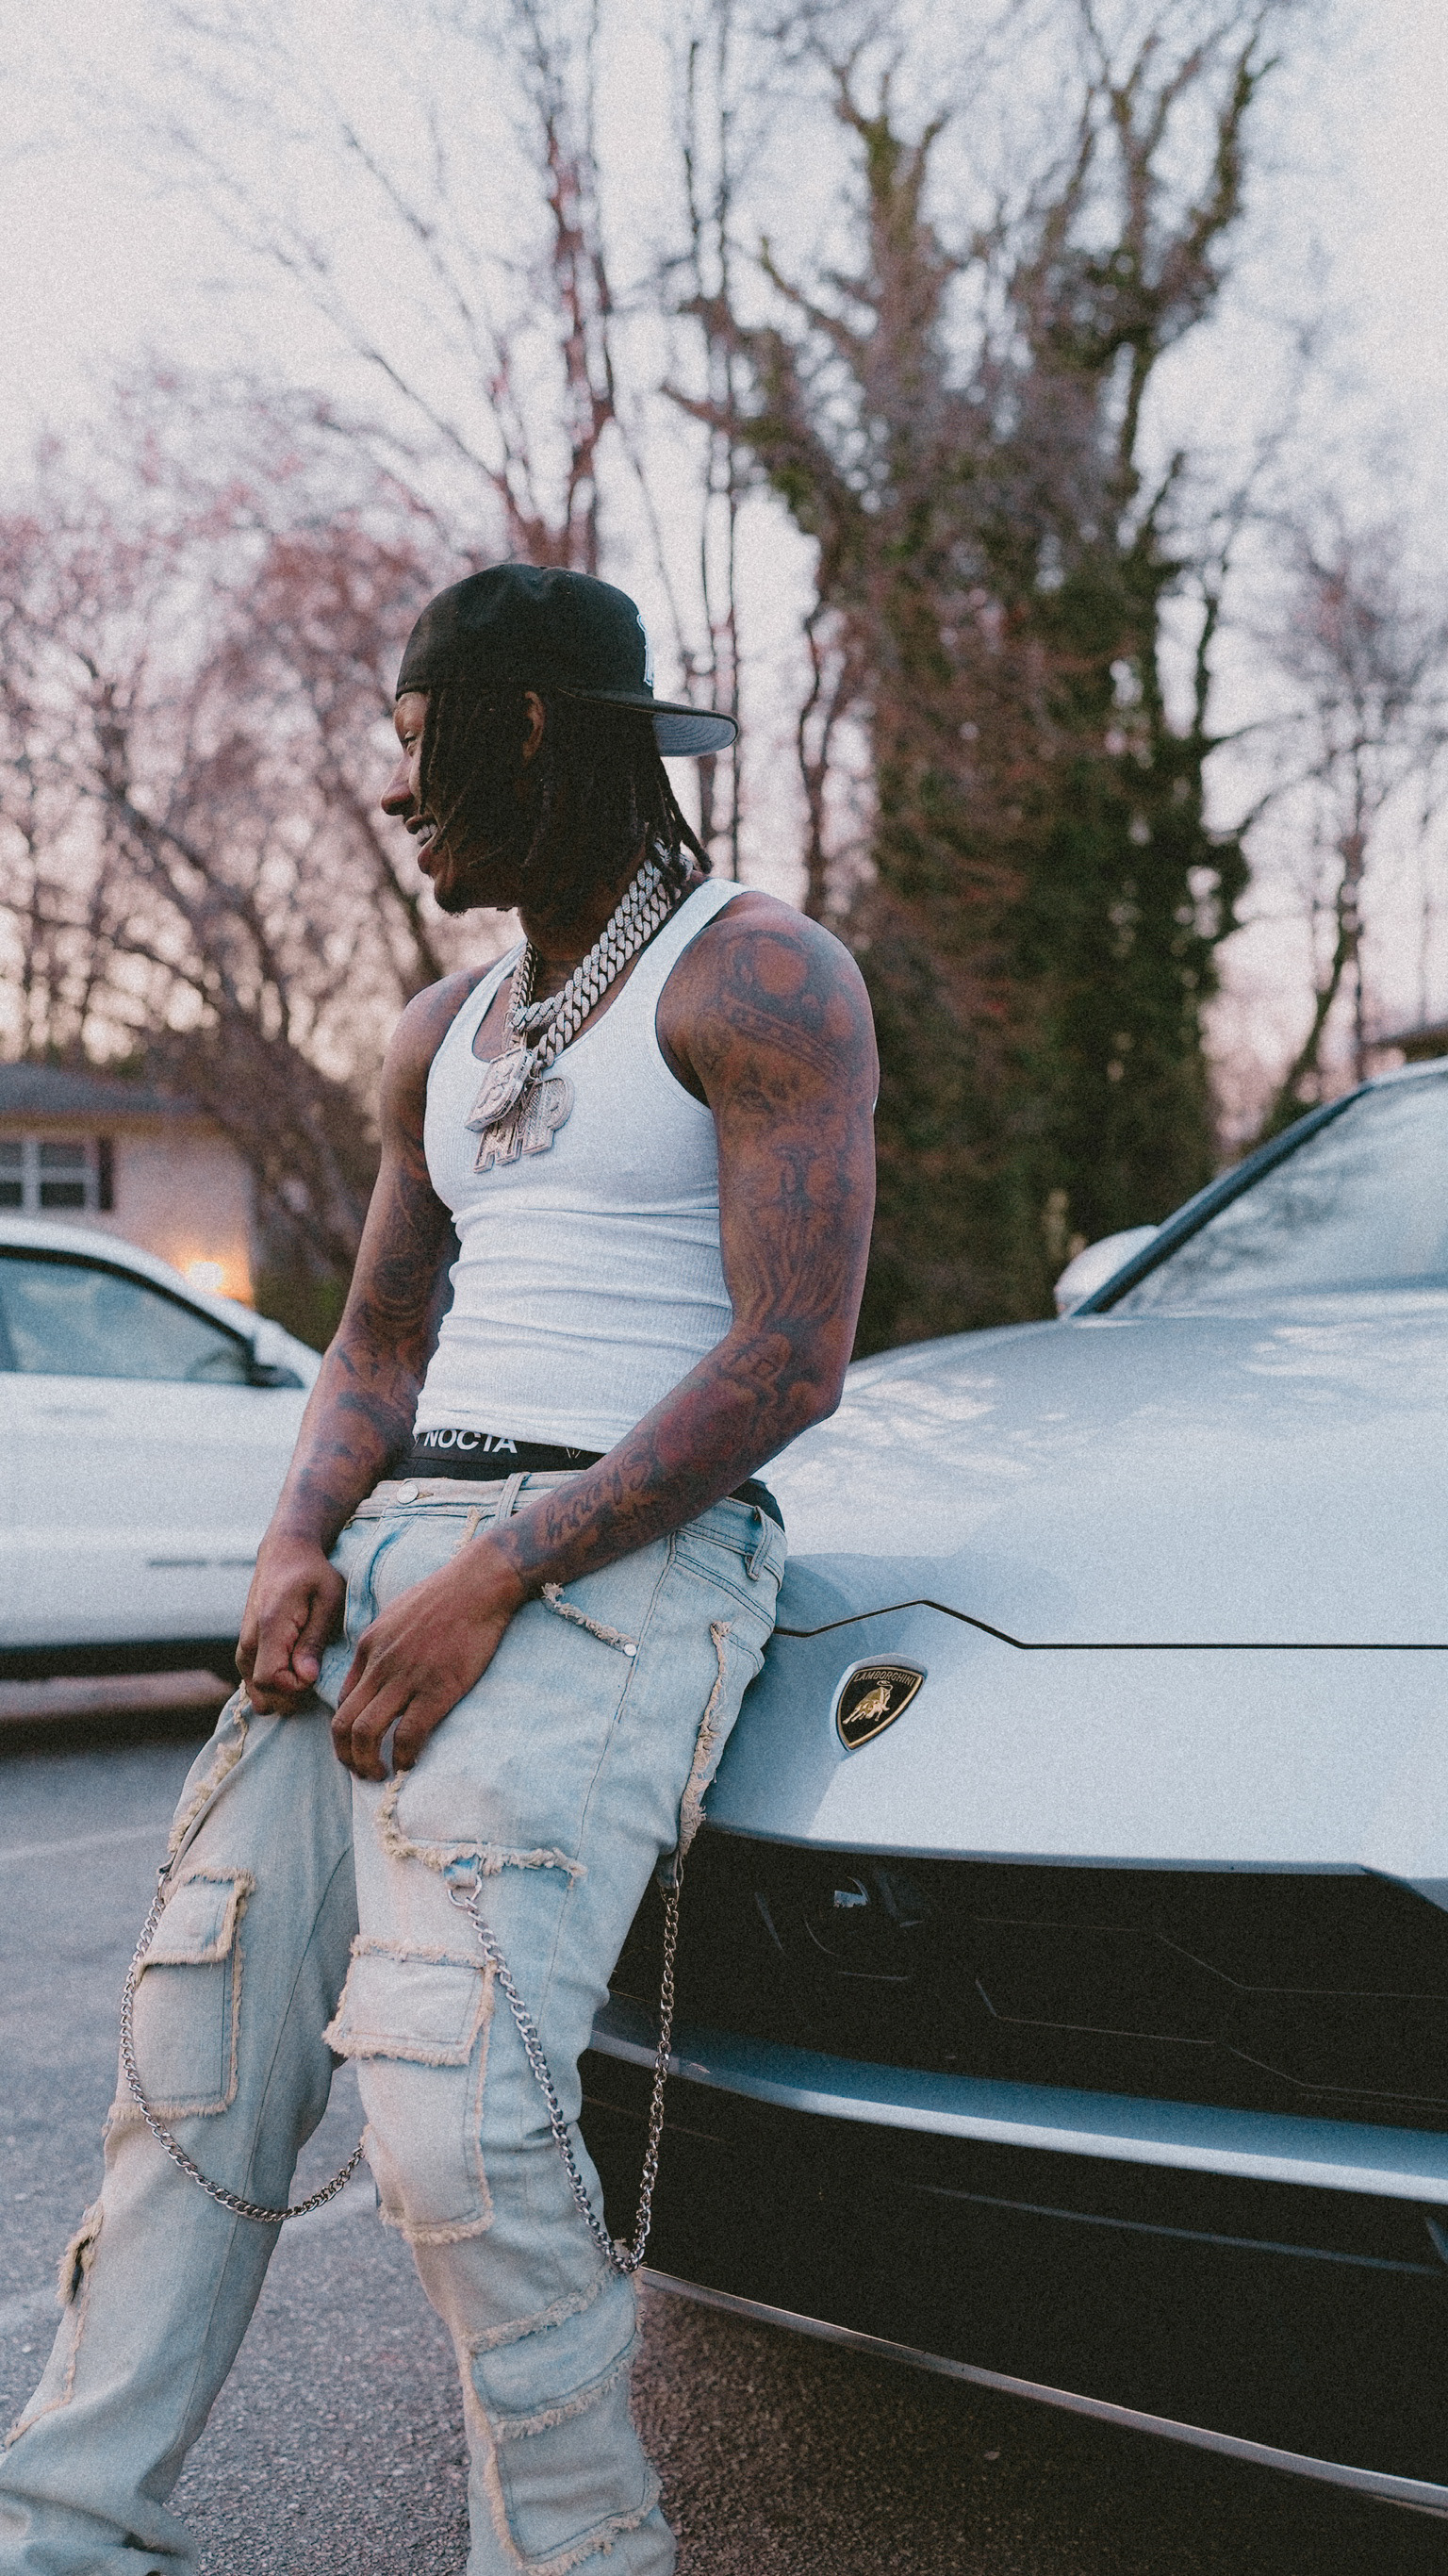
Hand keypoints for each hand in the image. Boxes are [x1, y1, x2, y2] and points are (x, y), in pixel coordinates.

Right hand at [238, 1535, 345, 1712]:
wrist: (284, 1553)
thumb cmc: (313, 1573)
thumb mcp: (328, 1598)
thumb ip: (315, 1639)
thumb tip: (306, 1677)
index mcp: (269, 1627)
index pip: (270, 1681)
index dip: (296, 1688)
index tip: (317, 1672)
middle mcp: (249, 1641)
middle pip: (262, 1694)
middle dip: (292, 1697)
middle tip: (315, 1674)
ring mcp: (244, 1647)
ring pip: (256, 1693)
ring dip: (283, 1693)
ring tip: (307, 1670)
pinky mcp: (246, 1650)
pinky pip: (254, 1684)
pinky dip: (274, 1687)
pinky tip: (296, 1670)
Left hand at [330, 1539, 526, 1780]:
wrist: (479, 1582)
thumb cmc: (445, 1595)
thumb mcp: (397, 1614)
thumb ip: (382, 1644)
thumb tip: (378, 1672)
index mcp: (368, 1646)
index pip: (342, 1701)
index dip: (345, 1733)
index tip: (358, 1747)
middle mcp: (379, 1665)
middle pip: (343, 1724)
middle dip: (347, 1756)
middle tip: (362, 1772)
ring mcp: (406, 1677)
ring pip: (366, 1734)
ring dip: (368, 1764)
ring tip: (381, 1775)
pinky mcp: (437, 1689)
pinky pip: (408, 1735)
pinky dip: (403, 1757)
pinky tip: (409, 1763)